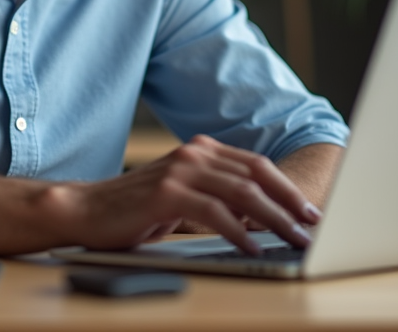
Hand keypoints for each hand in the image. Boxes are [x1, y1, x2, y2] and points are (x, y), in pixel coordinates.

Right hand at [56, 135, 320, 255]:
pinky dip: (238, 230)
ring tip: (293, 240)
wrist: (85, 210)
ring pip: (242, 193)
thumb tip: (262, 218)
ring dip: (274, 219)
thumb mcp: (184, 198)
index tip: (310, 213)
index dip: (287, 189)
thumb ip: (218, 198)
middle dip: (289, 203)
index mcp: (202, 150)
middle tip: (312, 226)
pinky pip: (214, 212)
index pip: (257, 166)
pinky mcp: (167, 193)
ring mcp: (181, 170)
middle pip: (256, 176)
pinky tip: (253, 247)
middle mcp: (194, 153)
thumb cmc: (136, 211)